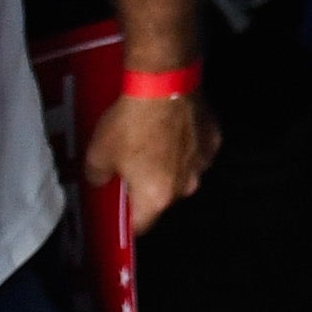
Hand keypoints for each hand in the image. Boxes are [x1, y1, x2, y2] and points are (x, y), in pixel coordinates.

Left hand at [88, 88, 220, 234]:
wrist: (163, 85)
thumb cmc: (130, 125)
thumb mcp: (97, 153)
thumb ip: (98, 176)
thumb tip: (101, 180)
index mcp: (155, 197)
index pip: (142, 226)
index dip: (128, 220)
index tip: (120, 208)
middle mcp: (184, 187)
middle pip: (165, 198)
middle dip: (151, 187)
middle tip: (135, 165)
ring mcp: (203, 163)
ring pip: (184, 174)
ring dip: (172, 166)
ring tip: (157, 142)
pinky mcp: (214, 140)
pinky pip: (197, 150)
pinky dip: (187, 145)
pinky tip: (174, 127)